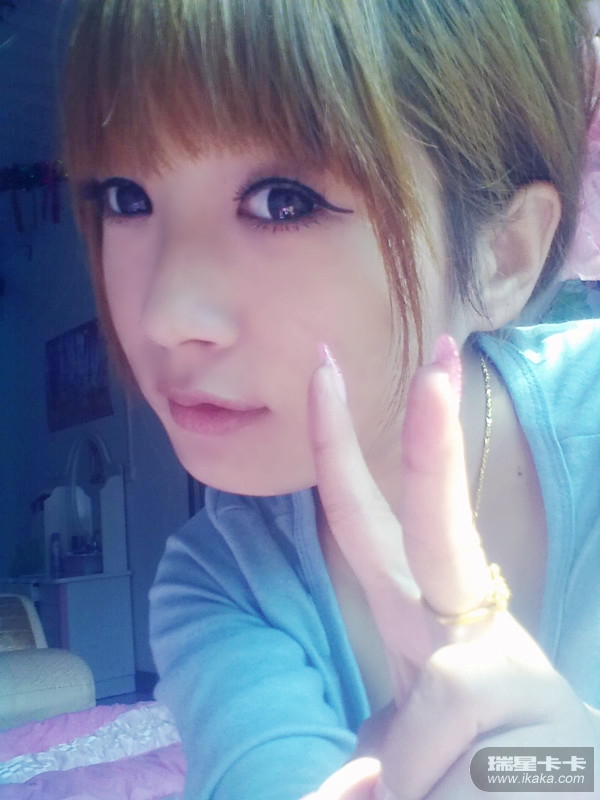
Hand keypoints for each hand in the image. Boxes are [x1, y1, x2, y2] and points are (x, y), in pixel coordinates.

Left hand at [303, 340, 598, 799]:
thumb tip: (355, 784)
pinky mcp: (552, 729)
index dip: (339, 446)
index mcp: (431, 618)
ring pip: (416, 744)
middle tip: (441, 351)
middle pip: (440, 524)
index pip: (370, 522)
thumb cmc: (479, 762)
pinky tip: (474, 798)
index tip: (324, 365)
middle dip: (433, 439)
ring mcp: (518, 675)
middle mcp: (476, 630)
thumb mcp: (410, 741)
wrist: (563, 795)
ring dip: (409, 797)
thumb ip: (382, 738)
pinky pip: (439, 786)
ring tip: (451, 796)